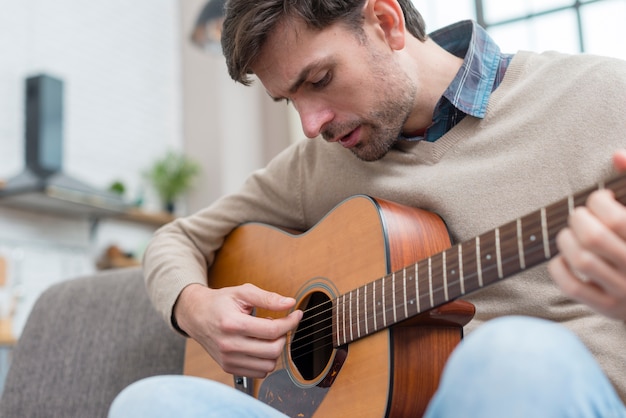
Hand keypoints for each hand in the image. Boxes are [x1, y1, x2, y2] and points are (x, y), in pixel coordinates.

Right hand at [174, 283, 302, 377]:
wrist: (196, 315)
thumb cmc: (219, 302)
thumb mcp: (242, 292)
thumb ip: (267, 297)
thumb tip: (289, 303)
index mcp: (232, 324)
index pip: (272, 330)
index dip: (290, 322)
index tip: (296, 314)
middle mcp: (229, 345)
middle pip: (273, 350)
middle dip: (284, 336)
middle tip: (281, 324)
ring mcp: (228, 359)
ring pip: (268, 365)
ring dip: (275, 349)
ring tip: (267, 335)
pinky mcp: (228, 367)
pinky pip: (259, 373)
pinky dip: (265, 360)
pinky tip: (260, 345)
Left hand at [548, 150, 625, 319]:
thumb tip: (616, 155)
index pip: (616, 218)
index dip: (598, 201)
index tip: (600, 200)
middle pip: (594, 237)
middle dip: (578, 218)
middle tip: (580, 216)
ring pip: (582, 261)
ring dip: (565, 240)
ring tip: (570, 234)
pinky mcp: (610, 309)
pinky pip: (573, 288)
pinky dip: (559, 268)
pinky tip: (563, 258)